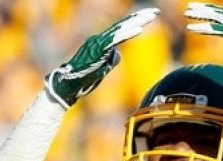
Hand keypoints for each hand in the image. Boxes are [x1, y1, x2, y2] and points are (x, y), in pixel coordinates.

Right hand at [45, 8, 159, 108]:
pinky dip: (127, 34)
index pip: (121, 30)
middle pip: (123, 26)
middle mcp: (99, 39)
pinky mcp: (97, 50)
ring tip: (151, 16)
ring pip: (120, 30)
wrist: (67, 87)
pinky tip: (139, 29)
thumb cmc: (82, 80)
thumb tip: (118, 54)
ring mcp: (98, 43)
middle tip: (155, 11)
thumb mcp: (102, 68)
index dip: (135, 22)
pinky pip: (115, 40)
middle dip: (140, 17)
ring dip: (137, 22)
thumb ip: (110, 59)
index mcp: (101, 43)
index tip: (149, 17)